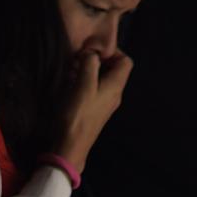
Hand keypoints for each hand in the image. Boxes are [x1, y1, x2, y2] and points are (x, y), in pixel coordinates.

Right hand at [57, 48, 134, 167]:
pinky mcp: (95, 110)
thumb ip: (90, 63)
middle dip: (98, 59)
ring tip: (72, 69)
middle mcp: (114, 94)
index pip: (126, 61)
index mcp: (115, 86)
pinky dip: (84, 81)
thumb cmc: (77, 114)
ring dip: (89, 70)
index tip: (93, 50)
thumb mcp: (83, 84)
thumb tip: (92, 53)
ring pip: (102, 78)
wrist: (70, 146)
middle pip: (114, 69)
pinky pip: (94, 89)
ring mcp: (105, 103)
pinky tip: (71, 83)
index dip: (112, 51)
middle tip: (79, 58)